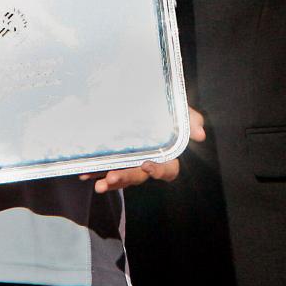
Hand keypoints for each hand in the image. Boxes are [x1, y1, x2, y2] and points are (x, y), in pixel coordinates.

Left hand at [83, 107, 206, 193]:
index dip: (159, 171)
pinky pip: (105, 170)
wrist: (147, 101)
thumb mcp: (181, 112)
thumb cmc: (168, 110)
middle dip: (125, 178)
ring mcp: (131, 162)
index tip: (148, 165)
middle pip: (139, 176)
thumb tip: (200, 135)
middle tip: (111, 177)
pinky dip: (96, 172)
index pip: (168, 170)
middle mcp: (148, 162)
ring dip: (110, 182)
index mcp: (167, 155)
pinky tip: (84, 173)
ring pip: (122, 177)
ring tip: (98, 185)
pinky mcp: (115, 159)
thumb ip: (190, 121)